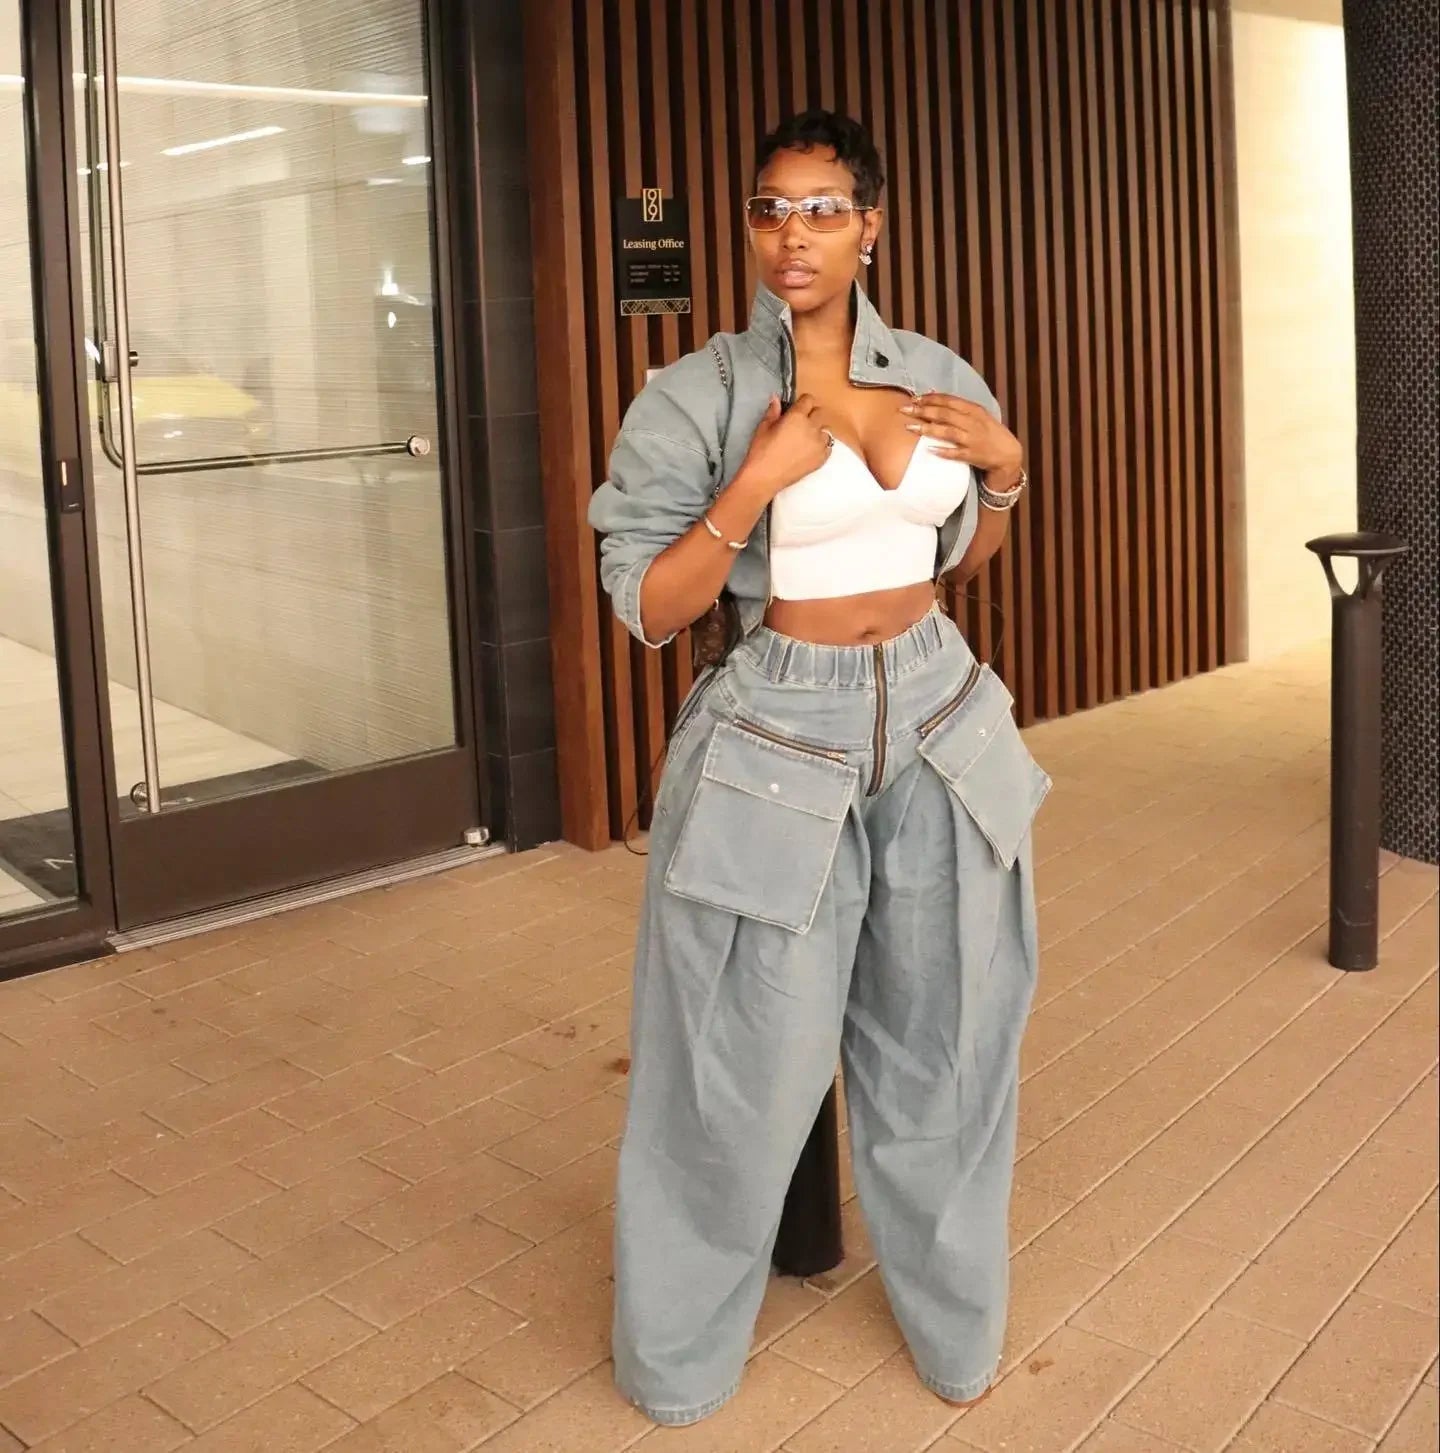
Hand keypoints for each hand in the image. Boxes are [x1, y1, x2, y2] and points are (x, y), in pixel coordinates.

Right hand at [735, 394, 833, 501]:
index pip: (809, 400)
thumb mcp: (764, 428)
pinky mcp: (822, 458)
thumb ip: (773, 412)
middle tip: (800, 424)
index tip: (797, 409)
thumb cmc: (761, 451)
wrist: (765, 477)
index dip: (802, 403)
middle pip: (820, 412)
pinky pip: (828, 446)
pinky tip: (809, 451)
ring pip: (826, 430)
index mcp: (797, 417)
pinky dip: (821, 446)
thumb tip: (776, 398)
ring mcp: (819, 444)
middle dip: (811, 415)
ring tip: (806, 439)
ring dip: (818, 431)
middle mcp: (812, 427)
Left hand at [901, 394, 1023, 479]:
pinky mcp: (972, 456)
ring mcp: (972, 440)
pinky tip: (929, 449)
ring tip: (910, 428)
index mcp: (974, 410)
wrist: (1008, 453)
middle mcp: (973, 423)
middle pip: (945, 414)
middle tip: (905, 410)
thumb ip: (957, 406)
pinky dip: (943, 451)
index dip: (931, 398)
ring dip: (928, 429)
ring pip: (948, 432)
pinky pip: (956, 453)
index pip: (949, 401)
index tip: (914, 398)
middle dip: (923, 411)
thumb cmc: (989, 432)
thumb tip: (932, 394)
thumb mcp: (977, 414)